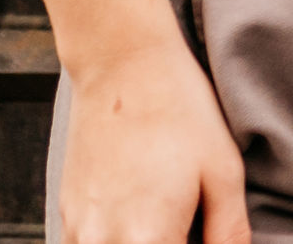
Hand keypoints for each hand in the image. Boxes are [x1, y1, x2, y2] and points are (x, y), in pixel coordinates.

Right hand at [58, 38, 248, 243]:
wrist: (122, 66)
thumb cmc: (181, 114)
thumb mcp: (223, 172)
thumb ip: (227, 232)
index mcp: (149, 239)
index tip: (198, 234)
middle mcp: (104, 243)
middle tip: (185, 222)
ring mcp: (78, 231)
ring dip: (137, 242)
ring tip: (163, 217)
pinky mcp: (65, 214)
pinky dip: (112, 240)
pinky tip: (136, 218)